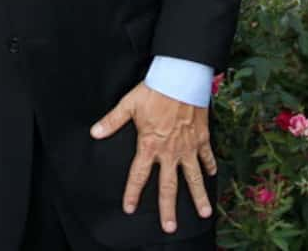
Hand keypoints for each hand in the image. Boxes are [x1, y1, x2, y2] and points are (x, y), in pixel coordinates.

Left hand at [91, 83, 215, 233]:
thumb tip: (94, 132)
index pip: (138, 175)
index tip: (130, 208)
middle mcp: (170, 152)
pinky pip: (207, 156)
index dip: (133, 193)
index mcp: (150, 145)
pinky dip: (210, 166)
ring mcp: (188, 147)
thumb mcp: (128, 105)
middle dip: (168, 209)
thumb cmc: (154, 91)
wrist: (181, 79)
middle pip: (168, 186)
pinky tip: (213, 176)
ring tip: (204, 214)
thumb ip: (112, 121)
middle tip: (170, 227)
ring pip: (194, 178)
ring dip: (199, 196)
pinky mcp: (201, 138)